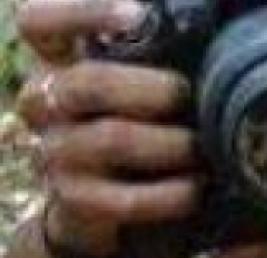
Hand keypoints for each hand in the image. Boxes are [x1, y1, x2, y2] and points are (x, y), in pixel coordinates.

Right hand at [16, 0, 200, 257]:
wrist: (99, 206)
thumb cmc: (133, 126)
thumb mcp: (131, 84)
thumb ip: (150, 56)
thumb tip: (200, 29)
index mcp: (56, 64)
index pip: (39, 23)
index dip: (82, 13)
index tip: (138, 16)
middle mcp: (44, 104)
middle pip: (87, 83)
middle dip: (153, 90)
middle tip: (190, 98)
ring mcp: (54, 153)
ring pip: (111, 139)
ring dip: (170, 144)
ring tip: (203, 148)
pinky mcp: (74, 201)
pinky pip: (126, 199)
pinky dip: (169, 194)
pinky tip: (195, 189)